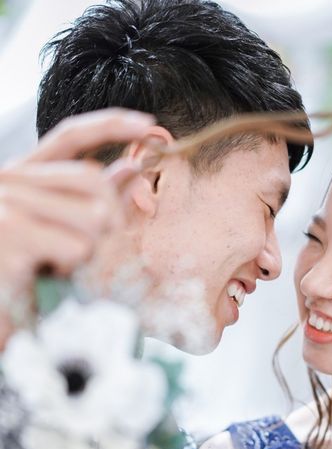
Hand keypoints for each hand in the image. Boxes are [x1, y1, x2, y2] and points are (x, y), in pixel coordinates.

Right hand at [0, 109, 154, 348]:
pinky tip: (48, 275)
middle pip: (93, 179)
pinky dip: (74, 268)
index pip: (72, 134)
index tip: (151, 126)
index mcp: (24, 174)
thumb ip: (96, 197)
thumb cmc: (28, 272)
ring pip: (93, 217)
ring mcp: (6, 203)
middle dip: (109, 218)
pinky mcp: (10, 234)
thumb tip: (132, 166)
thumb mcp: (64, 230)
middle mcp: (10, 179)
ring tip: (58, 265)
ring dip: (88, 251)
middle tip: (91, 249)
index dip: (113, 125)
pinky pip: (78, 247)